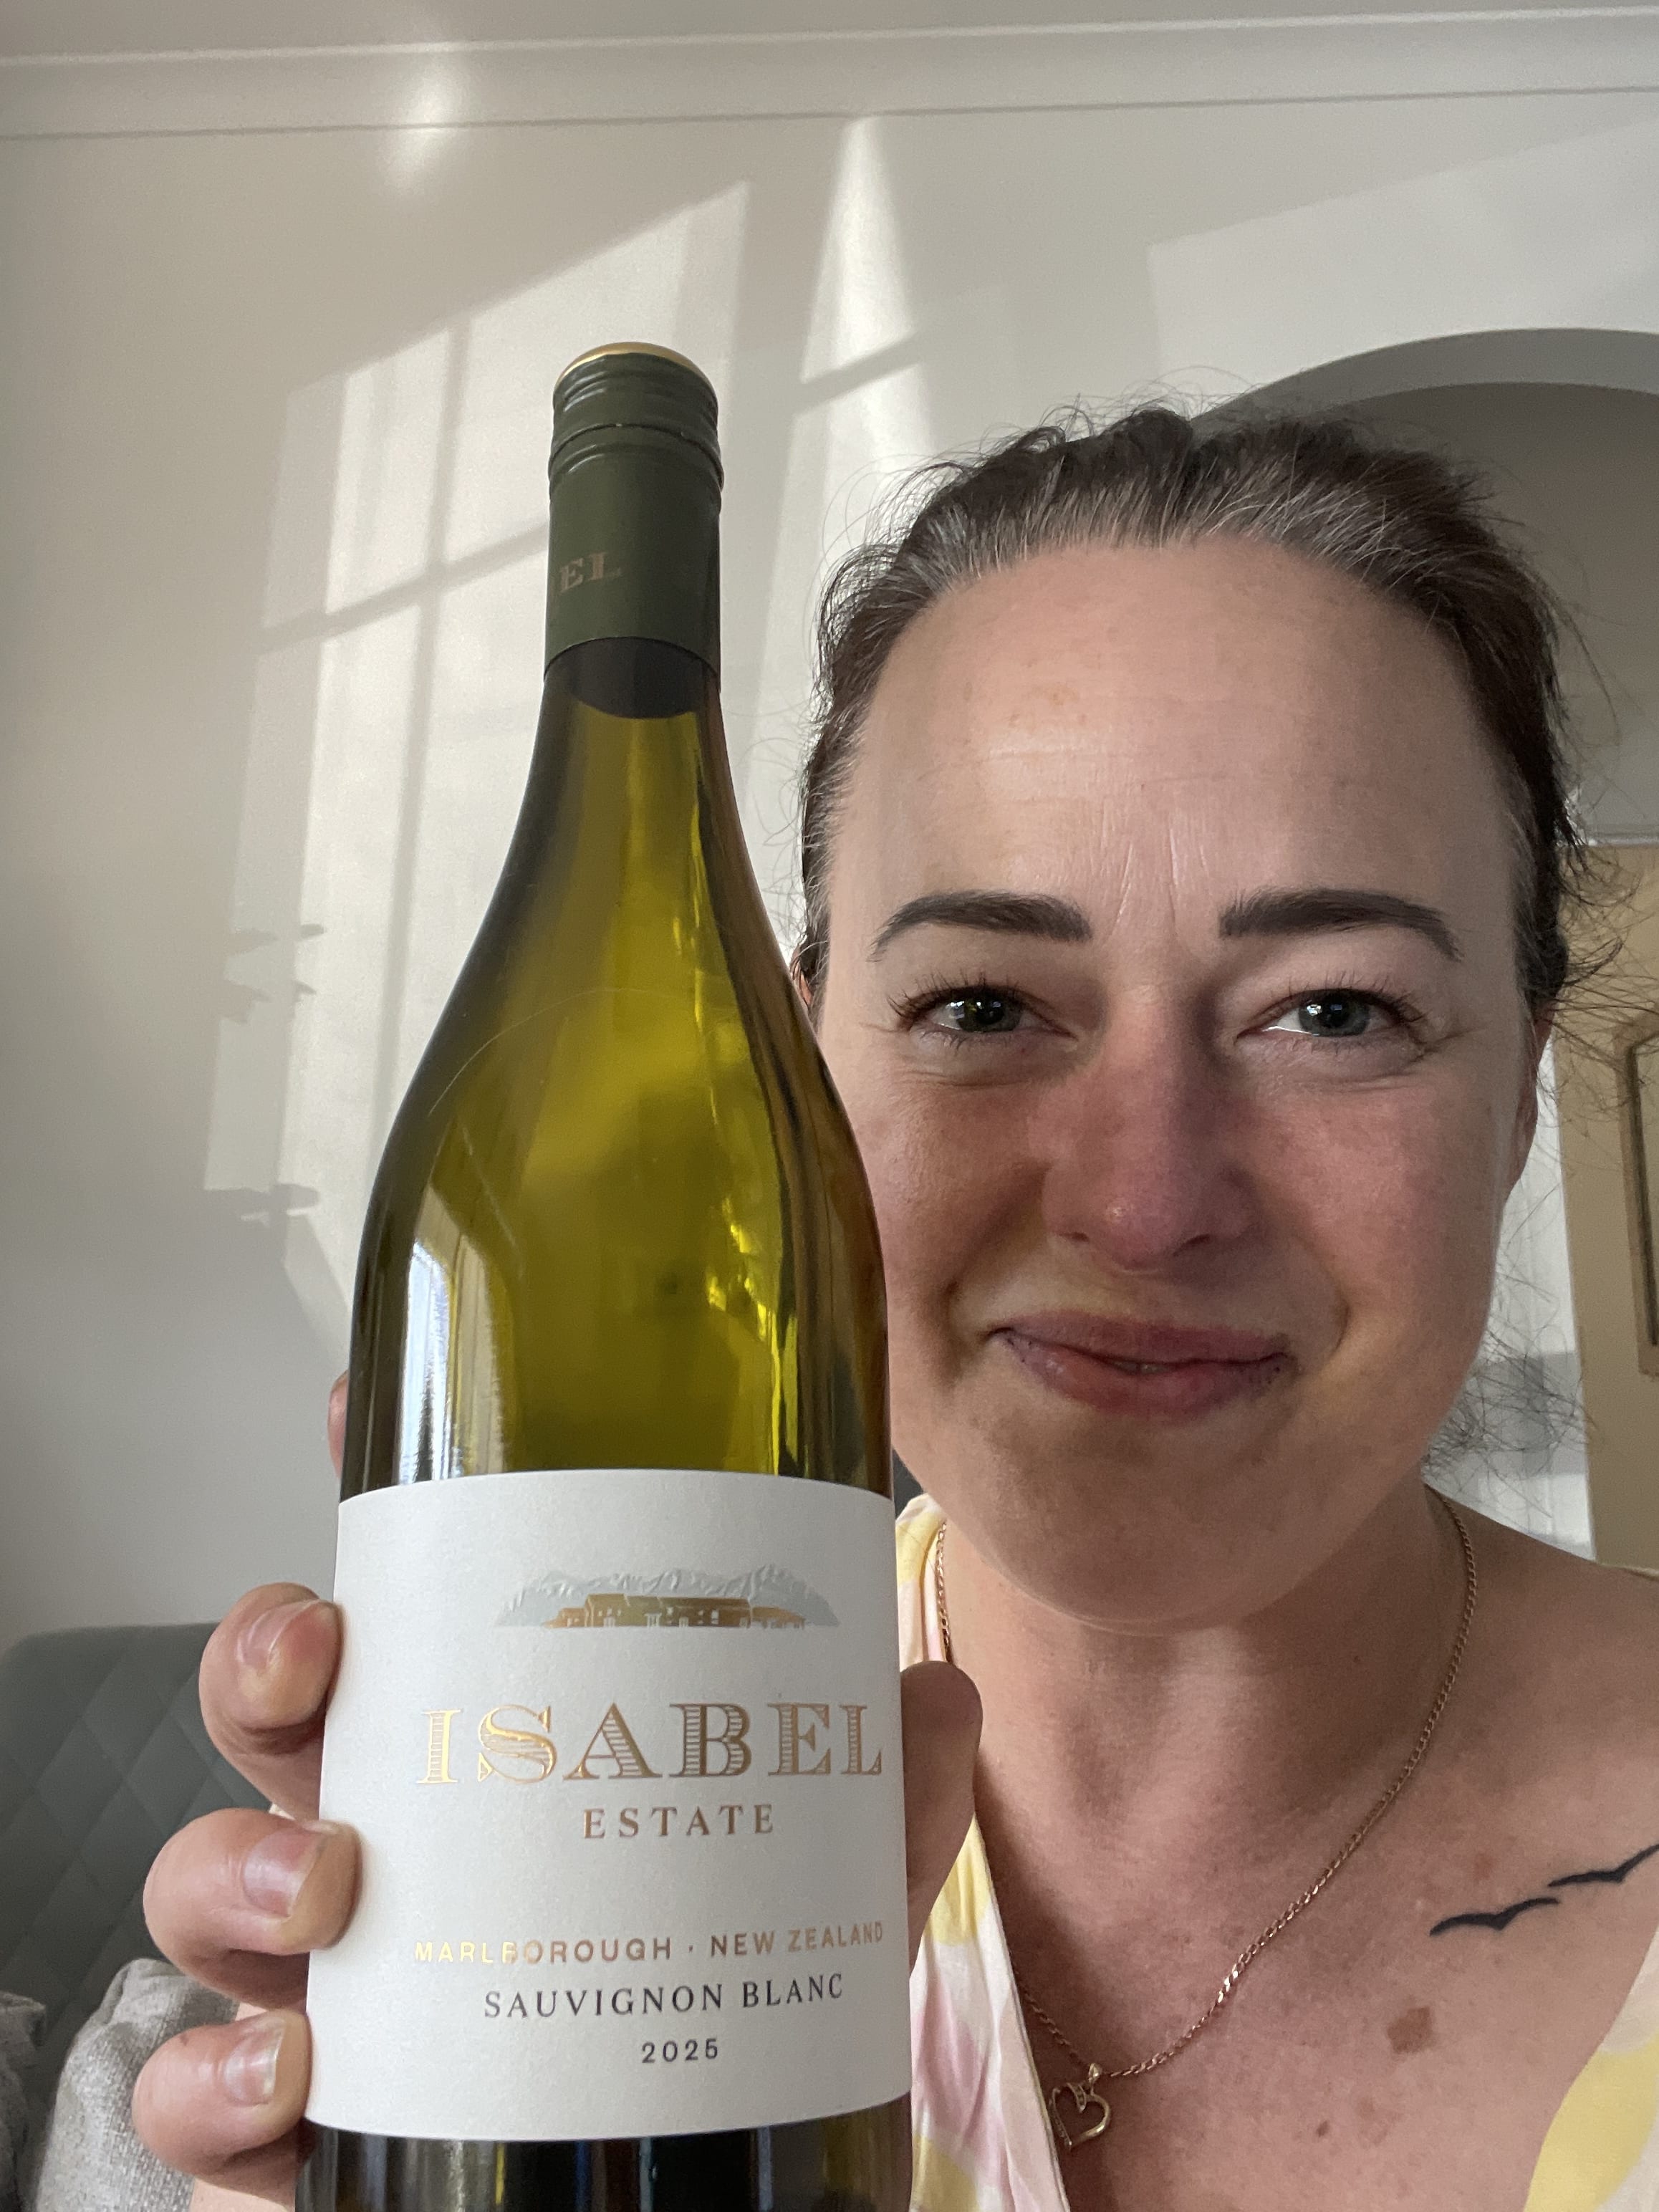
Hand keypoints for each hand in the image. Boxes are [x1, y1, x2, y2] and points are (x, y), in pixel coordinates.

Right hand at [132, 1381, 980, 2205]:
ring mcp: (327, 1988)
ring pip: (200, 1895)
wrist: (706, 2191)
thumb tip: (933, 1695)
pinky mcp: (297, 2131)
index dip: (377, 1498)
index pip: (390, 1627)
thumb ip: (874, 1799)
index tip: (352, 1429)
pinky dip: (215, 2086)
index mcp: (482, 1767)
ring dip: (232, 1871)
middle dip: (259, 1663)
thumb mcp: (811, 1894)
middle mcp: (379, 1858)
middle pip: (267, 1728)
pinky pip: (196, 2109)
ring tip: (325, 1890)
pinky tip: (294, 2078)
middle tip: (320, 1660)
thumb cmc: (717, 2011)